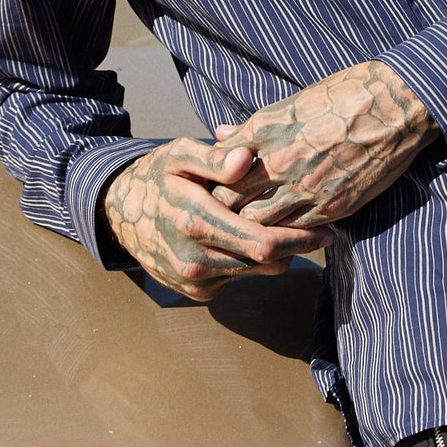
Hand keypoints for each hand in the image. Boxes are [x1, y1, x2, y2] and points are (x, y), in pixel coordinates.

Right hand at [102, 138, 332, 301]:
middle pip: (265, 263)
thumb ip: (215, 158)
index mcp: (195, 220)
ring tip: (284, 231)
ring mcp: (192, 279)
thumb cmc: (157, 176)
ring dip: (274, 256)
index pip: (262, 242)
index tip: (328, 230)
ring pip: (254, 273)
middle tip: (321, 234)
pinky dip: (247, 262)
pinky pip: (236, 279)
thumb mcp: (180, 154)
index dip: (300, 239)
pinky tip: (245, 241)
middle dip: (297, 249)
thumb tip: (246, 160)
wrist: (118, 213)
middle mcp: (193, 258)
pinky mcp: (193, 291)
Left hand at [214, 62, 439, 229]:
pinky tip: (283, 234)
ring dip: (251, 230)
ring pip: (259, 226)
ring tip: (248, 231)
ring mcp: (307, 189)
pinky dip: (285, 236)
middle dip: (221, 212)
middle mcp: (281, 163)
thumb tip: (220, 135)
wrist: (396, 106)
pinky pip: (296, 234)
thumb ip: (253, 127)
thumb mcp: (291, 102)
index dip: (208, 183)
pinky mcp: (334, 208)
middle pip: (229, 204)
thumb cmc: (343, 95)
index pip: (217, 169)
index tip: (207, 190)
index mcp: (265, 131)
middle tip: (220, 217)